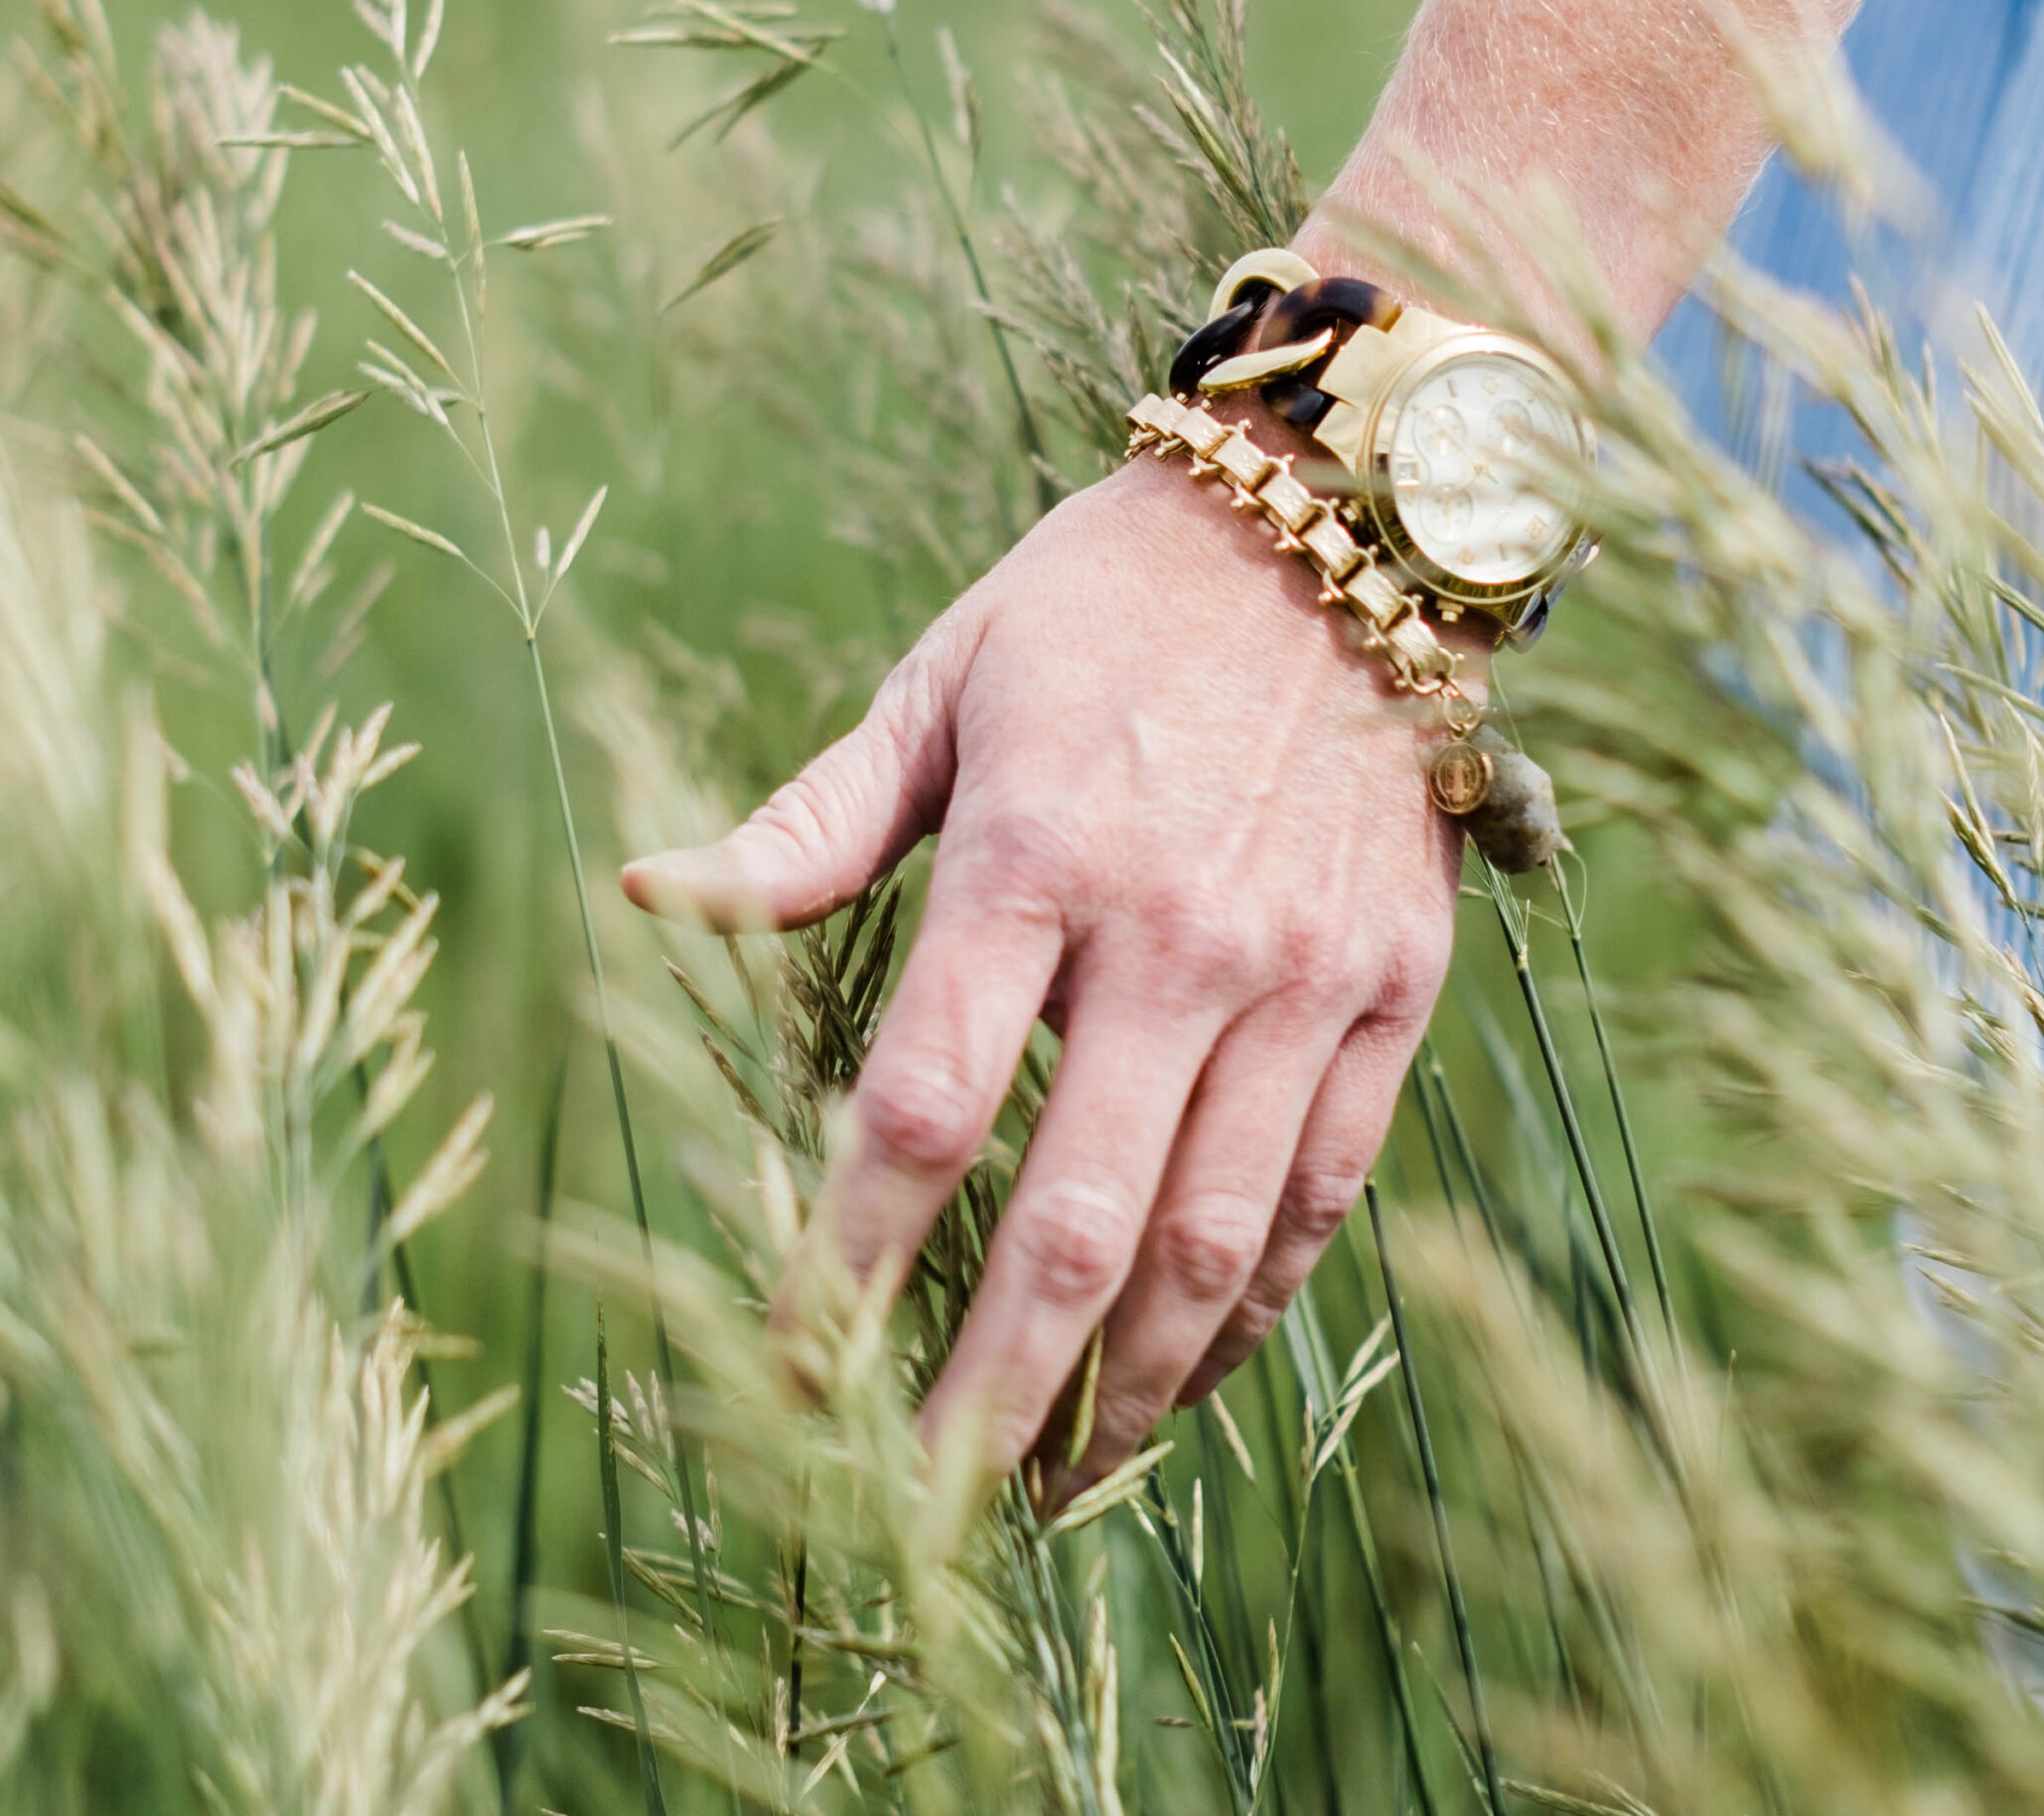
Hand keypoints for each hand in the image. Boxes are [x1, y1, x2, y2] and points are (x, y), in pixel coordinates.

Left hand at [622, 434, 1472, 1490]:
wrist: (1336, 529)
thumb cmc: (1102, 604)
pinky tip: (1189, 1374)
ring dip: (1127, 1391)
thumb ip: (809, 818)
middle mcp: (1178, 932)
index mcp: (1037, 852)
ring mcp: (1303, 972)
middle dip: (984, 1394)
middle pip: (1073, 1222)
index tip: (789, 1369)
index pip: (921, 1108)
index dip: (845, 1264)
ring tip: (1051, 1483)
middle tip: (918, 1515)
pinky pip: (1324, 1192)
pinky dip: (1255, 1308)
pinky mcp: (1394, 990)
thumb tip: (649, 898)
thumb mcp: (940, 679)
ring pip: (1213, 1242)